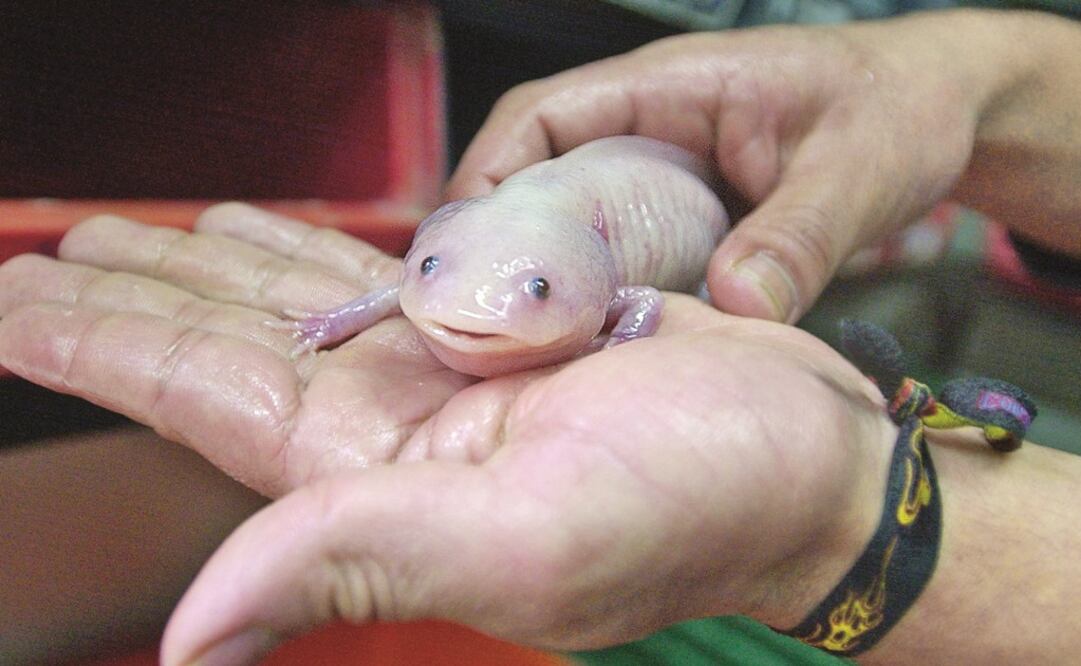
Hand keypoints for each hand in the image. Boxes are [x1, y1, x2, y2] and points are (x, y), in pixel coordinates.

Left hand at [0, 204, 894, 663]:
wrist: (808, 467)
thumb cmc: (704, 506)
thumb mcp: (532, 543)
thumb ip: (360, 563)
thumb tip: (195, 636)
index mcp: (379, 482)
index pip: (204, 400)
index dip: (101, 351)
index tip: (13, 307)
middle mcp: (396, 430)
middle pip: (228, 345)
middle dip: (130, 299)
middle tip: (43, 252)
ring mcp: (446, 377)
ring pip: (294, 305)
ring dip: (208, 267)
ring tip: (133, 234)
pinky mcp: (502, 332)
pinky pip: (380, 282)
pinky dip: (316, 256)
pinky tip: (268, 233)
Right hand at [446, 11, 1009, 322]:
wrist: (934, 113)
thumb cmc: (894, 113)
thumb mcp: (855, 169)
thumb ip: (800, 234)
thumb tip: (735, 306)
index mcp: (668, 88)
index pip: (541, 114)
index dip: (486, 175)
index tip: (460, 251)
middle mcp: (646, 126)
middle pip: (533, 171)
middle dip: (496, 238)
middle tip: (476, 319)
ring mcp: (660, 173)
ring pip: (569, 215)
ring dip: (541, 271)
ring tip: (517, 344)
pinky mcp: (679, 214)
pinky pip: (615, 248)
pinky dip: (593, 290)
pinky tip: (592, 341)